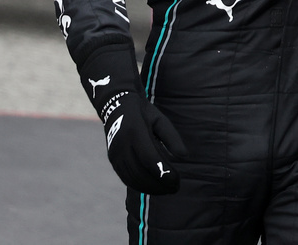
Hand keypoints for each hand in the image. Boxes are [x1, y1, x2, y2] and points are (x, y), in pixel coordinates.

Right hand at [79, 44, 186, 194]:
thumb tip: (184, 157)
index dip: (163, 172)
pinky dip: (140, 185)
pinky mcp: (113, 160)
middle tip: (176, 188)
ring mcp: (115, 154)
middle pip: (141, 172)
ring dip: (151, 188)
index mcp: (135, 132)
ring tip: (167, 190)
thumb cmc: (143, 112)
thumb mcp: (160, 120)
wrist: (116, 106)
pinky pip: (126, 177)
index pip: (149, 158)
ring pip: (133, 178)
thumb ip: (172, 138)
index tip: (176, 181)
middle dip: (159, 184)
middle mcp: (122, 145)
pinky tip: (153, 187)